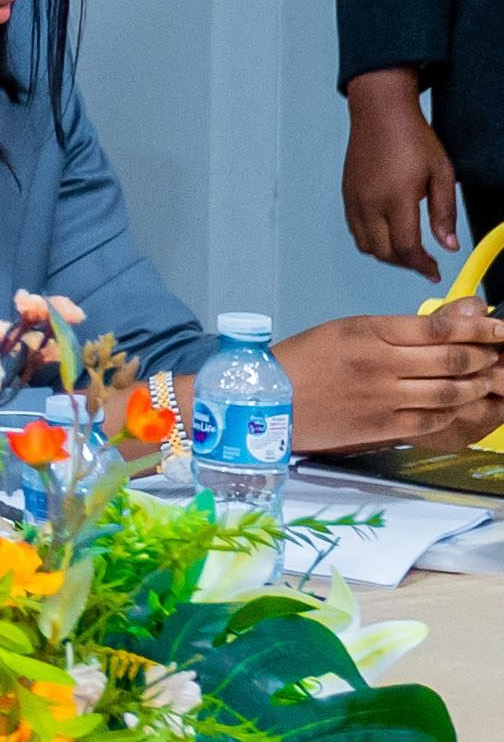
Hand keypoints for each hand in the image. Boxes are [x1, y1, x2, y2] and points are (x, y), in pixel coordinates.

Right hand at [282, 305, 503, 458]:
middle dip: (484, 357)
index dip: (479, 328)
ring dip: (474, 386)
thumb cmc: (302, 362)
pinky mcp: (380, 426)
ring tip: (482, 381)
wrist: (262, 400)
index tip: (500, 328)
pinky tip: (454, 405)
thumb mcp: (347, 329)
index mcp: (368, 332)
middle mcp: (379, 363)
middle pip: (452, 359)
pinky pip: (431, 420)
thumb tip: (455, 315)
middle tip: (494, 355)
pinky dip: (451, 412)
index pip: (439, 327)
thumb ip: (402, 327)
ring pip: (449, 392)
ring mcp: (381, 397)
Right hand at [343, 72, 465, 274]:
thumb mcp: (441, 174)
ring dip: (387, 255)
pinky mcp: (347, 196)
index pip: (406, 248)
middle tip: (425, 264)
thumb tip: (448, 244)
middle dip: (406, 264)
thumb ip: (444, 213)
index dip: (422, 266)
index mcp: (396, 198)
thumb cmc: (412, 138)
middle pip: (384, 253)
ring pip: (366, 246)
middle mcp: (370, 203)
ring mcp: (354, 200)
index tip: (434, 272)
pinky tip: (388, 234)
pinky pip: (355, 230)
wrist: (379, 113)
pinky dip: (372, 241)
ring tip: (407, 251)